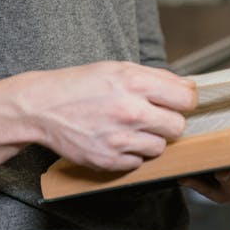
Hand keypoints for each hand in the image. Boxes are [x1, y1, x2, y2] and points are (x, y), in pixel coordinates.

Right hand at [0, 61, 196, 172]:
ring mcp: (121, 139)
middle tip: (152, 116)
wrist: (42, 107)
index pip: (186, 98)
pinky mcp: (110, 160)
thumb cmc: (80, 85)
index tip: (178, 102)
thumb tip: (186, 88)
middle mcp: (131, 111)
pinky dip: (132, 153)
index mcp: (135, 82)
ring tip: (129, 128)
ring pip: (161, 147)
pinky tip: (116, 139)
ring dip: (151, 139)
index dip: (185, 101)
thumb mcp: (116, 68)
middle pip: (178, 125)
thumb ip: (154, 77)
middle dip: (168, 121)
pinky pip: (140, 161)